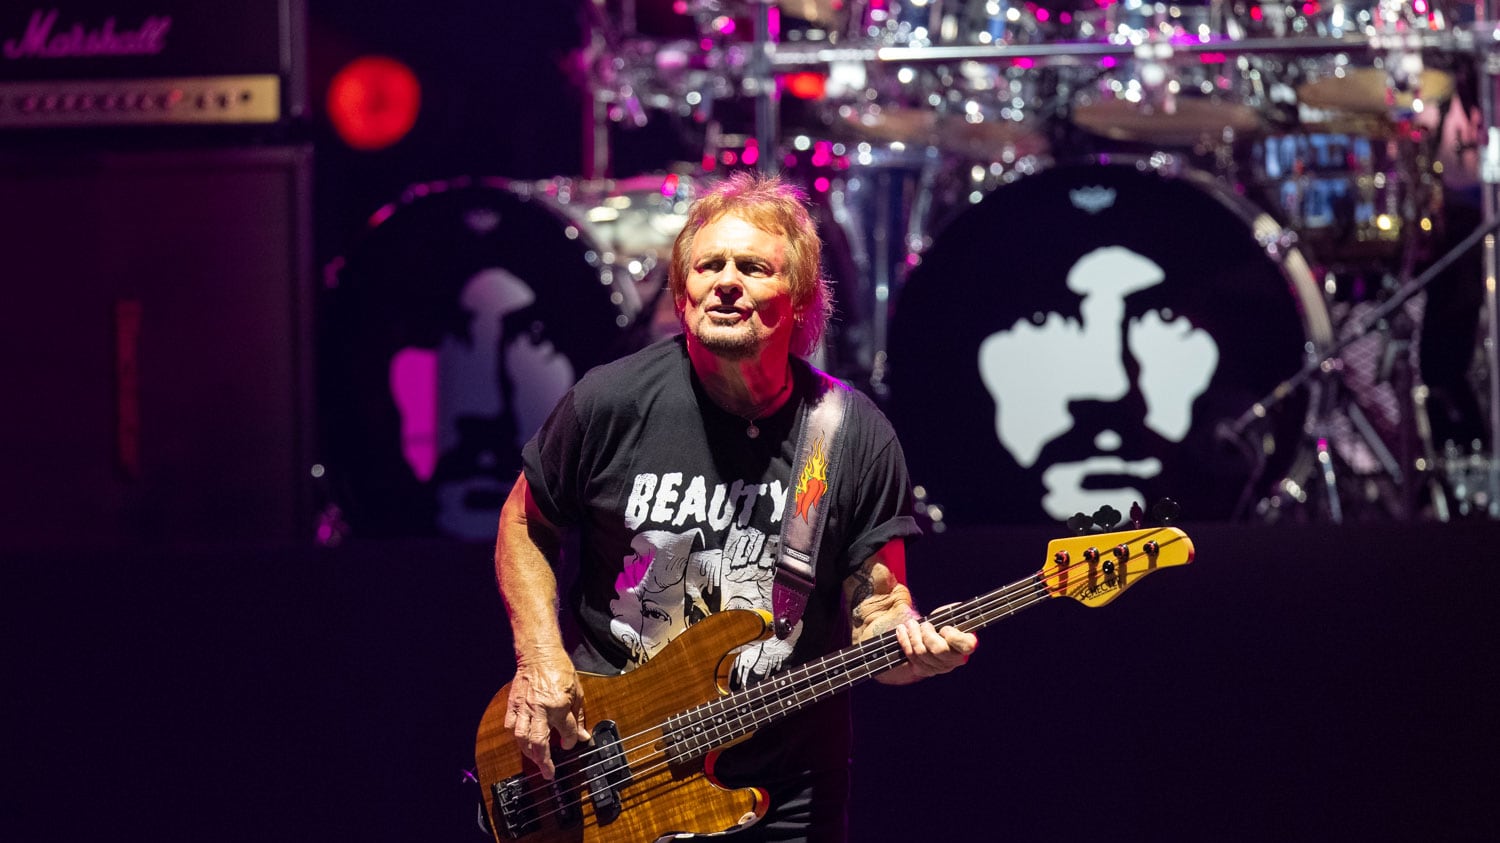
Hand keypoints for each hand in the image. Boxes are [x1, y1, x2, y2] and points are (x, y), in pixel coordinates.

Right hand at [503, 654, 589, 779]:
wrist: (539, 654)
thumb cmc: (559, 669)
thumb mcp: (577, 692)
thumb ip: (579, 717)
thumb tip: (583, 736)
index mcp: (558, 705)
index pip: (567, 732)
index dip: (571, 741)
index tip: (571, 744)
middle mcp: (540, 709)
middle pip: (540, 742)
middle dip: (544, 761)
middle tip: (548, 773)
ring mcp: (524, 707)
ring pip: (522, 738)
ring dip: (529, 752)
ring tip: (536, 760)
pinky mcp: (513, 704)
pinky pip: (511, 726)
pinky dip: (517, 737)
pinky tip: (522, 742)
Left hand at [893, 617, 976, 679]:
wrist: (930, 633)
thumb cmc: (942, 621)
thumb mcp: (949, 613)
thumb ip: (952, 611)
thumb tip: (955, 606)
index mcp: (967, 644)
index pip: (966, 646)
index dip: (952, 636)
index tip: (944, 628)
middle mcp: (957, 659)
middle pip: (939, 650)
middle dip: (927, 634)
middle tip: (924, 625)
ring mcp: (942, 667)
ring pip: (923, 653)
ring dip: (913, 636)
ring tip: (909, 624)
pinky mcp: (927, 670)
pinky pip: (913, 658)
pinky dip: (905, 642)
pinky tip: (901, 632)